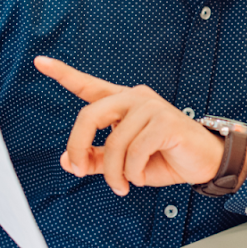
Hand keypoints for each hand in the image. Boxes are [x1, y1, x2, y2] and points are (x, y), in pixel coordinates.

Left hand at [34, 56, 224, 196]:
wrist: (205, 163)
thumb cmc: (167, 157)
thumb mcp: (125, 162)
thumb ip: (98, 158)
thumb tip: (68, 161)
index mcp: (124, 103)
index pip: (89, 86)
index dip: (64, 74)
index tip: (40, 62)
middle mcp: (136, 98)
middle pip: (89, 116)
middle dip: (78, 147)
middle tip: (78, 170)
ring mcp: (151, 108)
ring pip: (114, 143)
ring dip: (114, 173)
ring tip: (122, 185)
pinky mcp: (165, 123)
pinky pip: (135, 152)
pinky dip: (133, 172)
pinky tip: (139, 177)